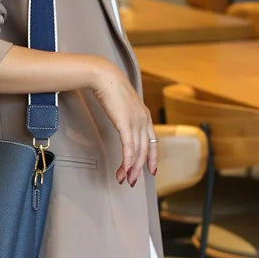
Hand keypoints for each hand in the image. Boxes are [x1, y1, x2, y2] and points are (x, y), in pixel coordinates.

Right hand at [88, 59, 156, 186]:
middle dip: (139, 168)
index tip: (150, 169)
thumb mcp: (122, 103)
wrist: (105, 77)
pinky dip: (127, 161)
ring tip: (124, 178)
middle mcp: (144, 120)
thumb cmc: (110, 86)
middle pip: (145, 151)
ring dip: (131, 168)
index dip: (152, 157)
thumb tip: (121, 119)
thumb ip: (125, 113)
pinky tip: (124, 168)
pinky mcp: (126, 125)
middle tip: (132, 180)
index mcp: (145, 116)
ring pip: (137, 152)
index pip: (152, 142)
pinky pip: (129, 148)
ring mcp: (136, 123)